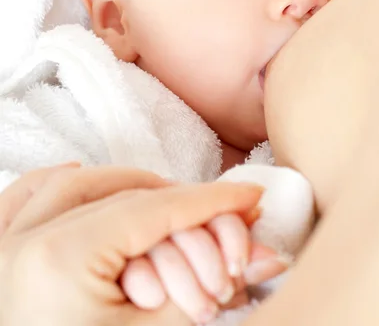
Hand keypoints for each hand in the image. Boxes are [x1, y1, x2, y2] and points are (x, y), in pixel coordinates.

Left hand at [0, 164, 263, 325]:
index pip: (155, 211)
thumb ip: (208, 290)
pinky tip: (80, 173)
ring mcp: (4, 245)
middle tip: (220, 212)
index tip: (248, 194)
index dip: (210, 200)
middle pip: (122, 195)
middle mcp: (24, 242)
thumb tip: (268, 256)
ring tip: (165, 198)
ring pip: (71, 183)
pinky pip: (23, 197)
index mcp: (60, 261)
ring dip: (124, 184)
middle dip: (179, 202)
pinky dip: (57, 182)